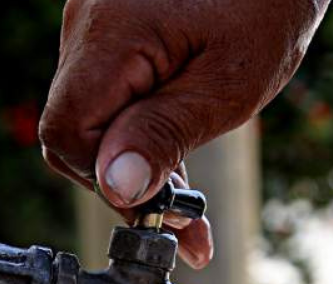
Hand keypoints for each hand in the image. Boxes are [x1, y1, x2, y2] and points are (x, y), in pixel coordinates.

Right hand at [40, 0, 326, 268]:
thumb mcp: (227, 85)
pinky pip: (111, 90)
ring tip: (188, 192)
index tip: (156, 207)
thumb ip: (166, 134)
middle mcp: (87, 23)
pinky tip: (177, 149)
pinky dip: (139, 125)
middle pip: (73, 128)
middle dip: (122, 177)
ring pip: (92, 115)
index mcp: (110, 33)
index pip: (66, 132)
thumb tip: (117, 188)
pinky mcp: (113, 26)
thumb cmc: (266, 5)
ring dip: (135, 157)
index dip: (105, 179)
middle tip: (181, 215)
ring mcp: (96, 22)